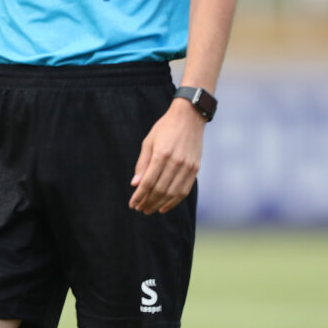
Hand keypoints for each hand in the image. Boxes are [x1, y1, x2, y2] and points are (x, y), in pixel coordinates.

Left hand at [129, 99, 205, 214]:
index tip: (132, 204)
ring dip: (160, 204)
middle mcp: (176, 162)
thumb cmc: (165, 128)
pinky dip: (174, 201)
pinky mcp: (195, 169)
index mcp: (162, 154)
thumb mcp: (148, 142)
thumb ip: (142, 164)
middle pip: (160, 190)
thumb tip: (135, 184)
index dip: (139, 196)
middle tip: (140, 209)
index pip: (148, 182)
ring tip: (150, 210)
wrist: (189, 117)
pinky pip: (184, 190)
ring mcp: (187, 167)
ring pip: (172, 193)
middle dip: (148, 202)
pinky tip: (165, 206)